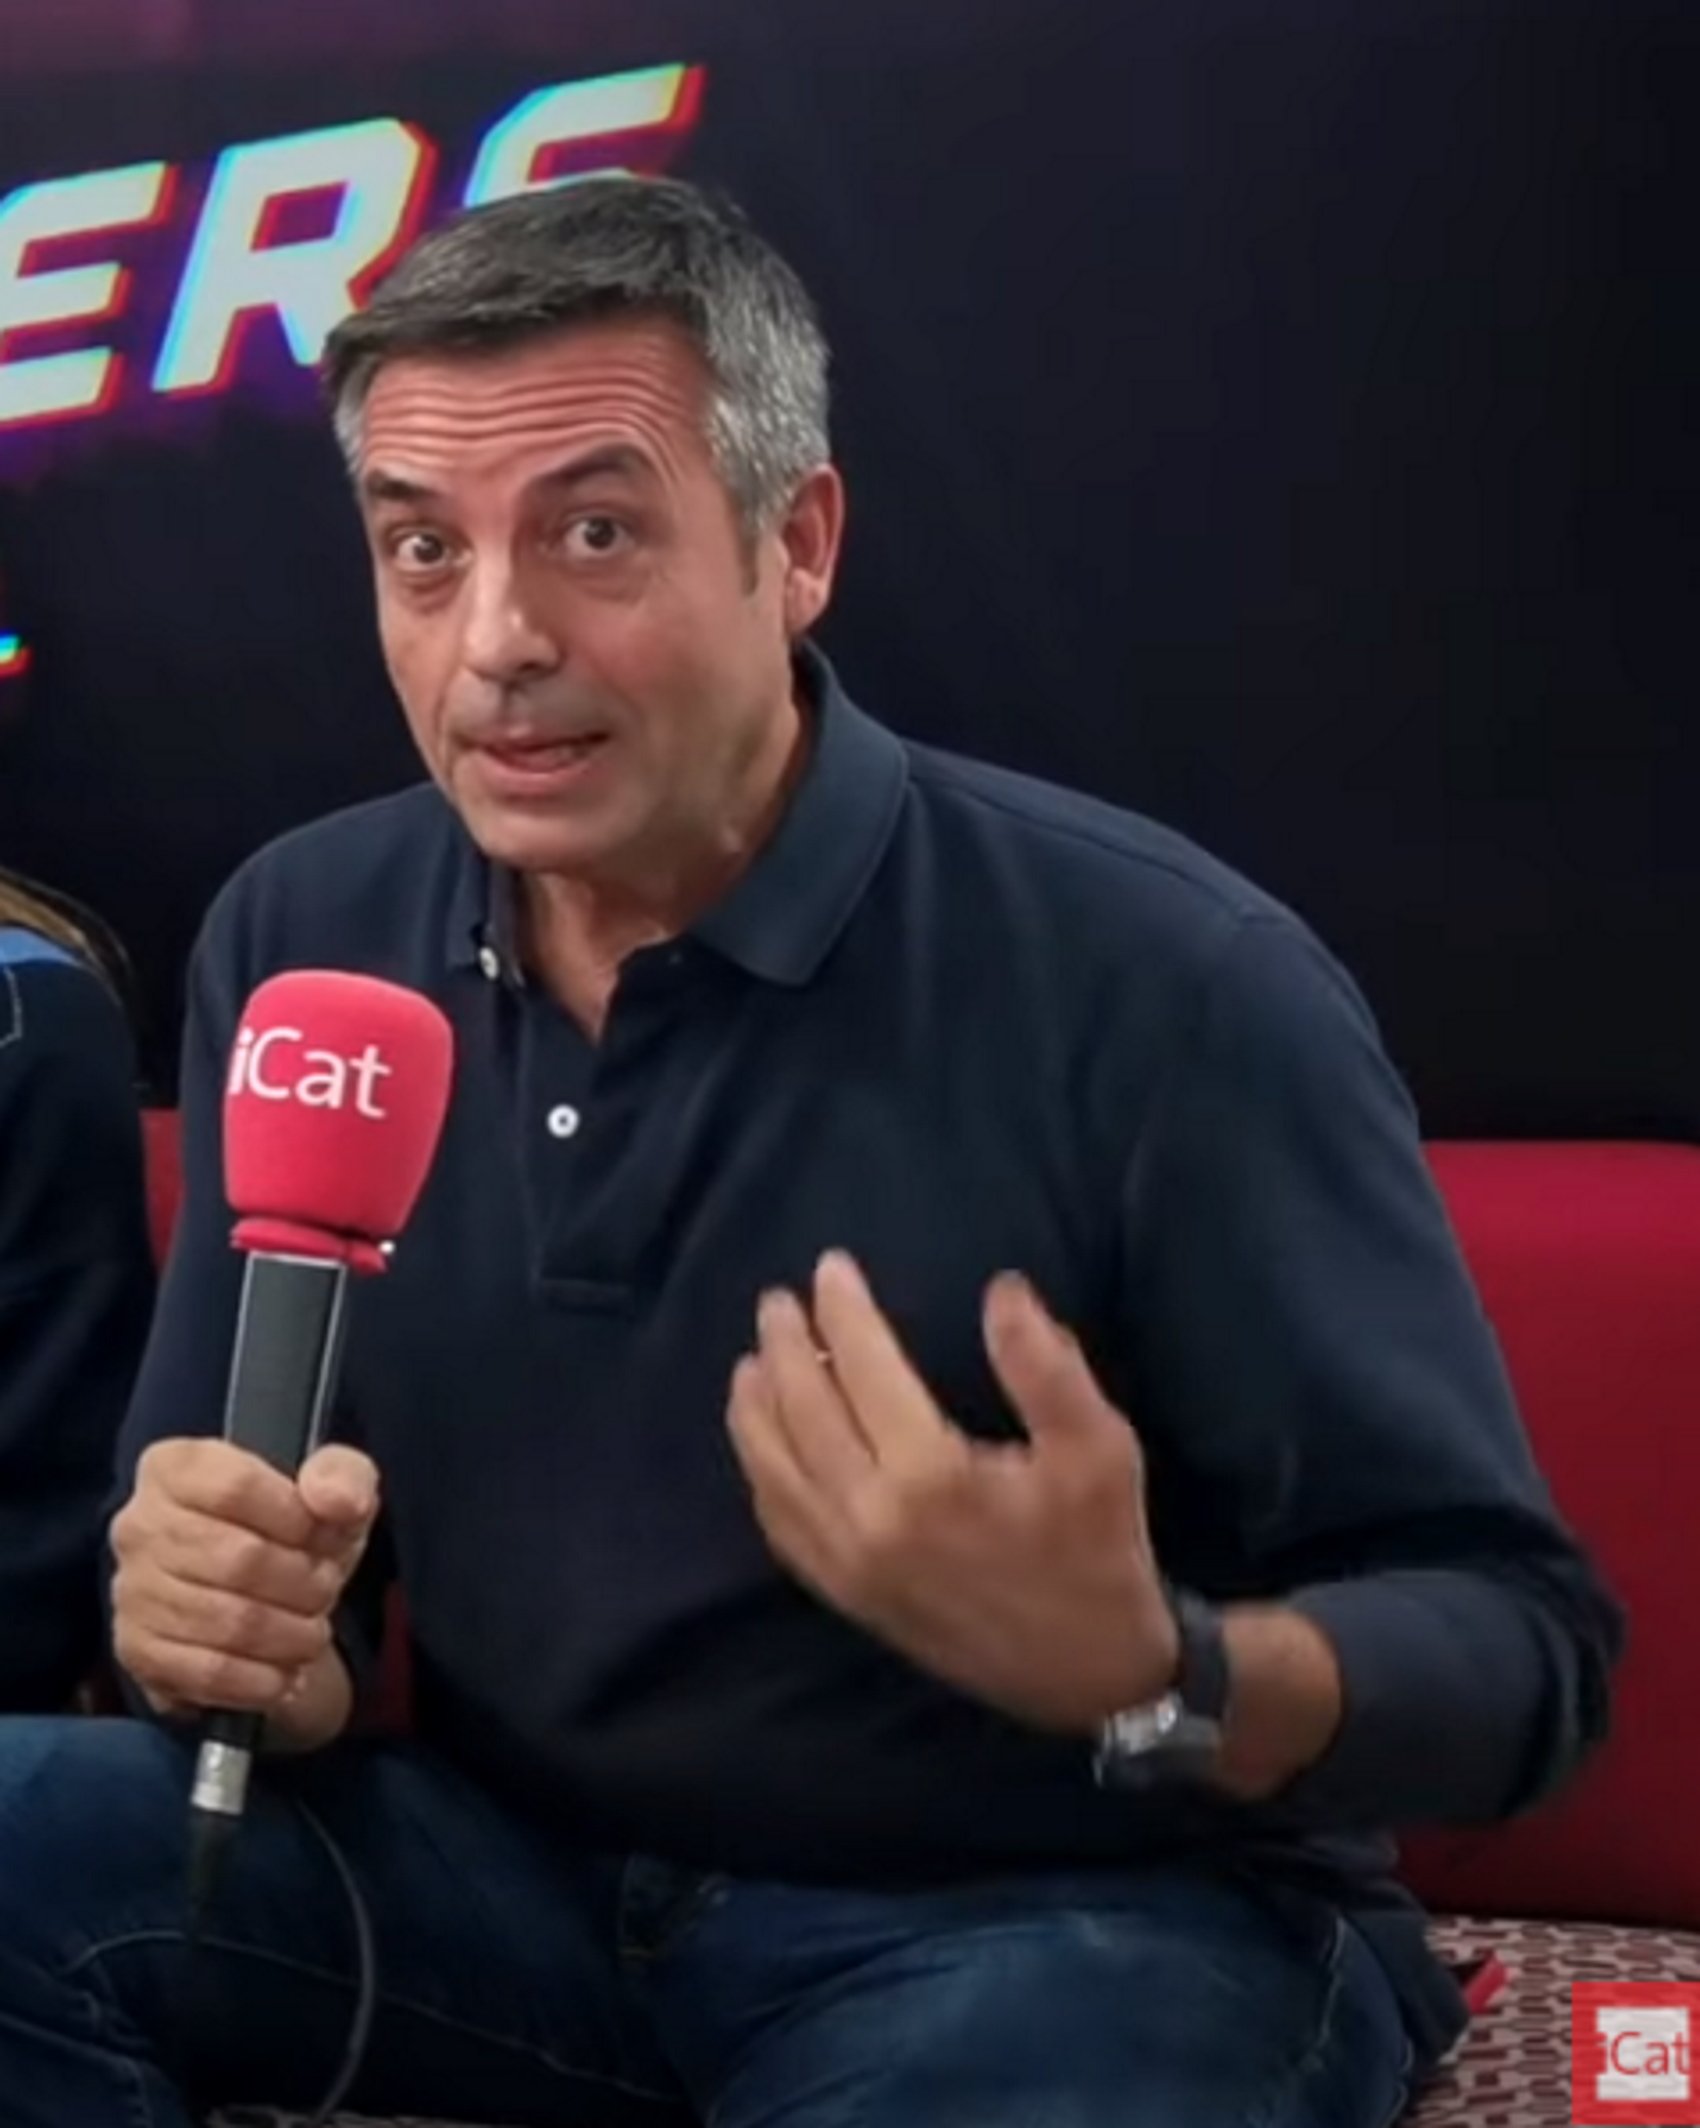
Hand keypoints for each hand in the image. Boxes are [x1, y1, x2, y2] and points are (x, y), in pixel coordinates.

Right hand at [110, 1438, 378, 1746]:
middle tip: (325, 1591)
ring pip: (228, 1622)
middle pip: (238, 1560)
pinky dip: (261, 1680)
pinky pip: (208, 1673)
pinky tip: (285, 1673)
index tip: (325, 1537)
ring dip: (290, 1635)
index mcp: (176, 1466)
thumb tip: (340, 1501)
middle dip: (303, 1584)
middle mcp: (139, 1524)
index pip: (236, 1489)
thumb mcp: (330, 1485)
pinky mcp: (137, 1652)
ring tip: (311, 1631)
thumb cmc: (292, 1528)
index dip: (296, 1519)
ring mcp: (131, 1591)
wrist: (261, 1594)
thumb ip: (342, 1475)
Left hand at [727, 1252, 1179, 1733]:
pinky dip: (762, 1477)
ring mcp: (850, 1567)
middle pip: (802, 1414)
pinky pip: (783, 1529)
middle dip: (786, 1349)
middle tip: (776, 1303)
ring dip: (757, 1410)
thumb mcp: (1099, 1449)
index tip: (830, 1267)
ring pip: (775, 1473)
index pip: (863, 1371)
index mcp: (928, 1478)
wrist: (1094, 1674)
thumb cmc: (1099, 1550)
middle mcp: (870, 1522)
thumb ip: (1046, 1366)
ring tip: (752, 1362)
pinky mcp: (849, 1599)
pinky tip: (763, 1448)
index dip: (844, 1313)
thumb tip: (1001, 1288)